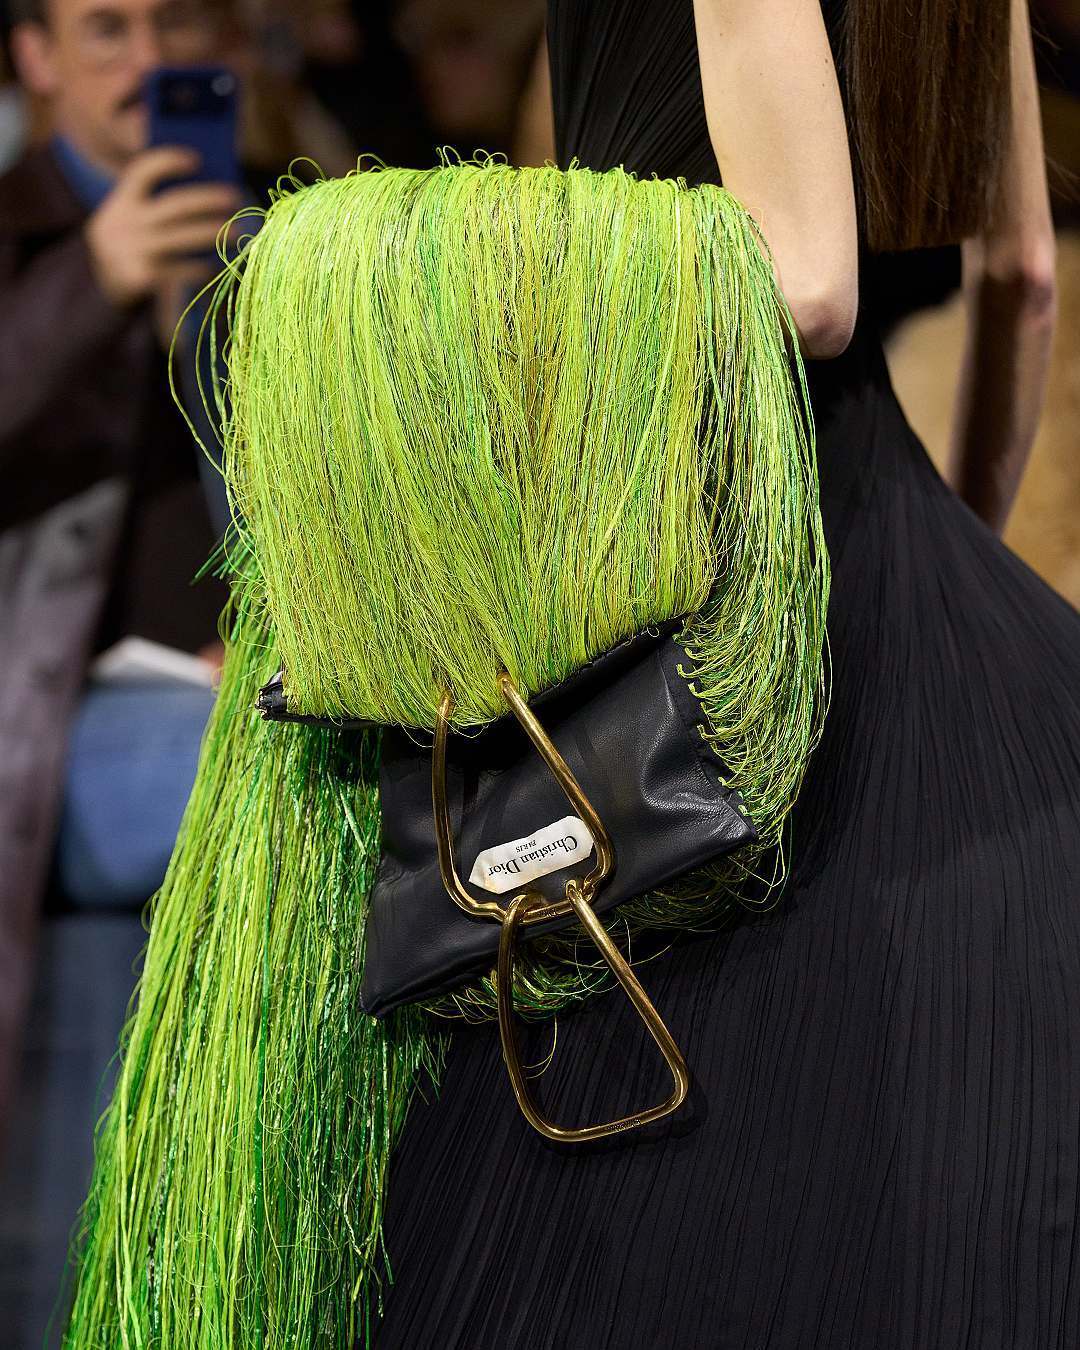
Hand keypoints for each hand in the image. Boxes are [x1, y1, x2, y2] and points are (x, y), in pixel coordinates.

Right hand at [85, 146, 241, 309]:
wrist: (102, 291)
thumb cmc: (131, 249)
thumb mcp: (131, 222)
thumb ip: (154, 207)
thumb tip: (208, 197)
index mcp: (120, 203)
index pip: (142, 171)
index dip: (168, 162)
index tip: (197, 159)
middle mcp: (123, 223)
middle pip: (174, 205)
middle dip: (208, 199)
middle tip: (235, 197)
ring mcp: (131, 251)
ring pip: (183, 237)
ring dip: (214, 233)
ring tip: (236, 232)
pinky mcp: (141, 276)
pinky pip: (180, 269)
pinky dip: (200, 267)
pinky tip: (215, 267)